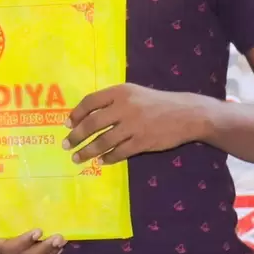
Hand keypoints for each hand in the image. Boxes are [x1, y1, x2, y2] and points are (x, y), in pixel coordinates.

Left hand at [66, 85, 202, 164]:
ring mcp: (133, 126)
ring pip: (103, 141)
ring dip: (87, 151)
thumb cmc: (158, 103)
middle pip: (92, 123)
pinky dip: (107, 158)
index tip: (67, 124)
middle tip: (67, 144)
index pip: (90, 101)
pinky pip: (119, 153)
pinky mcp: (142, 142)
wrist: (187, 114)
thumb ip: (114, 101)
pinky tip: (101, 161)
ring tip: (77, 158)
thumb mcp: (135, 93)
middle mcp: (124, 107)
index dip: (76, 114)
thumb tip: (87, 116)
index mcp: (121, 92)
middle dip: (76, 136)